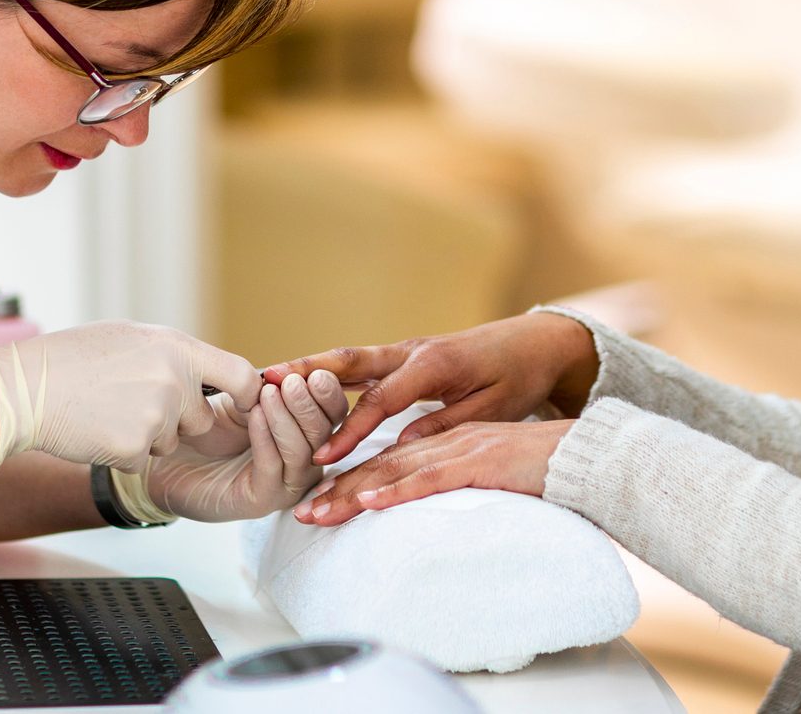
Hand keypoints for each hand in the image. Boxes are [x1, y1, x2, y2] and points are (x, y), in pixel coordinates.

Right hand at [0, 321, 261, 471]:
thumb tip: (205, 372)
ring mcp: (157, 416)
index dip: (247, 395)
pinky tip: (96, 430)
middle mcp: (174, 380)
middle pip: (200, 419)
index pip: (240, 374)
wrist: (25, 389)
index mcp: (177, 348)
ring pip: (169, 442)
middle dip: (177, 422)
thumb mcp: (131, 338)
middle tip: (132, 404)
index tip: (243, 406)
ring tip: (108, 410)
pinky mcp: (135, 448)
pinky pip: (141, 460)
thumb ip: (173, 356)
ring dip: (146, 437)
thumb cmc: (73, 359)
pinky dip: (121, 453)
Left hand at [145, 370, 348, 520]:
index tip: (314, 371)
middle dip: (310, 405)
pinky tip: (256, 415)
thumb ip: (268, 386)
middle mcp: (302, 461)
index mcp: (304, 433)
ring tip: (271, 393)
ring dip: (288, 419)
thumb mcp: (241, 397)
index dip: (327, 392)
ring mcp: (284, 484)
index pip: (331, 413)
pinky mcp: (261, 501)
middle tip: (294, 381)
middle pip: (324, 434)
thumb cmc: (204, 427)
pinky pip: (272, 469)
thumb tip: (292, 373)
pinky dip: (266, 439)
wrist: (165, 459)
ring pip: (302, 453)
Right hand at [262, 312, 599, 466]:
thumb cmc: (518, 377)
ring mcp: (404, 350)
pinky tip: (299, 384)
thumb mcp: (493, 409)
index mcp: (433, 364)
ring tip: (265, 377)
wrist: (537, 343)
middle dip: (305, 373)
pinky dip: (327, 372)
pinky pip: (359, 365)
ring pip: (348, 360)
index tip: (323, 456)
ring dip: (307, 367)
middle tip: (263, 383)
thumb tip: (403, 446)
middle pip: (349, 363)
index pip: (381, 401)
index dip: (350, 430)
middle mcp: (411, 351)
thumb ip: (447, 425)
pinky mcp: (404, 356)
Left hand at [290, 420, 573, 525]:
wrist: (589, 454)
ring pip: (395, 471)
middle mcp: (448, 439)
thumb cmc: (547, 470)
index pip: (390, 463)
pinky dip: (397, 492)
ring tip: (319, 512)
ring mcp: (463, 447)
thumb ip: (462, 482)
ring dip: (353, 493)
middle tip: (301, 512)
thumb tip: (433, 509)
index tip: (321, 502)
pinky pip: (430, 479)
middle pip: (382, 465)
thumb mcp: (494, 474)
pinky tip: (371, 503)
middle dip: (338, 489)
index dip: (352, 481)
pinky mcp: (481, 462)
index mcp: (449, 441)